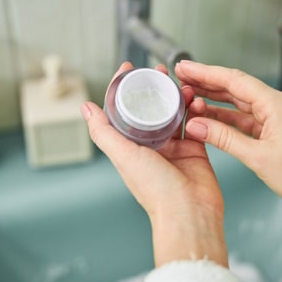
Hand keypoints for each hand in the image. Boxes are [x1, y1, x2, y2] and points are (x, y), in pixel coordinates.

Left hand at [80, 62, 227, 266]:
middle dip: (155, 87)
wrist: (189, 212)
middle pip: (151, 108)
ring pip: (175, 113)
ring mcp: (173, 147)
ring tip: (182, 84)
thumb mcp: (123, 156)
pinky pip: (195, 123)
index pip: (124, 111)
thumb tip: (85, 108)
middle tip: (160, 70)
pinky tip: (197, 100)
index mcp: (131, 147)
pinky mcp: (195, 149)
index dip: (125, 89)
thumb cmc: (156, 190)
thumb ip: (103, 131)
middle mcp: (151, 146)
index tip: (129, 69)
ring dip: (178, 96)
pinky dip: (196, 110)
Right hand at [175, 60, 281, 223]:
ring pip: (237, 101)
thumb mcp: (257, 157)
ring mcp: (274, 116)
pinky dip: (223, 116)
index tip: (186, 68)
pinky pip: (242, 117)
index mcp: (277, 104)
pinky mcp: (271, 128)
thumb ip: (223, 138)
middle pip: (234, 87)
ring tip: (188, 92)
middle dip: (206, 81)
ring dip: (212, 97)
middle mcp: (277, 105)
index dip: (206, 73)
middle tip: (181, 76)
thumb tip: (195, 125)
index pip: (235, 81)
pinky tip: (206, 115)